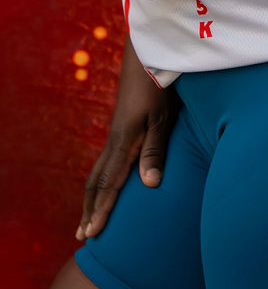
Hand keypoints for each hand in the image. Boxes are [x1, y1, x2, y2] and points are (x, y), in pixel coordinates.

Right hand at [77, 42, 177, 240]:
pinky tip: (107, 183)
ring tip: (89, 216)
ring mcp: (118, 132)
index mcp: (123, 141)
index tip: (92, 233)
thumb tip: (148, 186)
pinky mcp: (124, 125)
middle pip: (96, 181)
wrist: (150, 53)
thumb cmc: (160, 83)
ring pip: (99, 170)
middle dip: (90, 208)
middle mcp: (116, 140)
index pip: (108, 183)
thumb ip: (155, 150)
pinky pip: (107, 160)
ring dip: (93, 195)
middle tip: (83, 236)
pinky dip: (102, 179)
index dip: (102, 209)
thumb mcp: (163, 117)